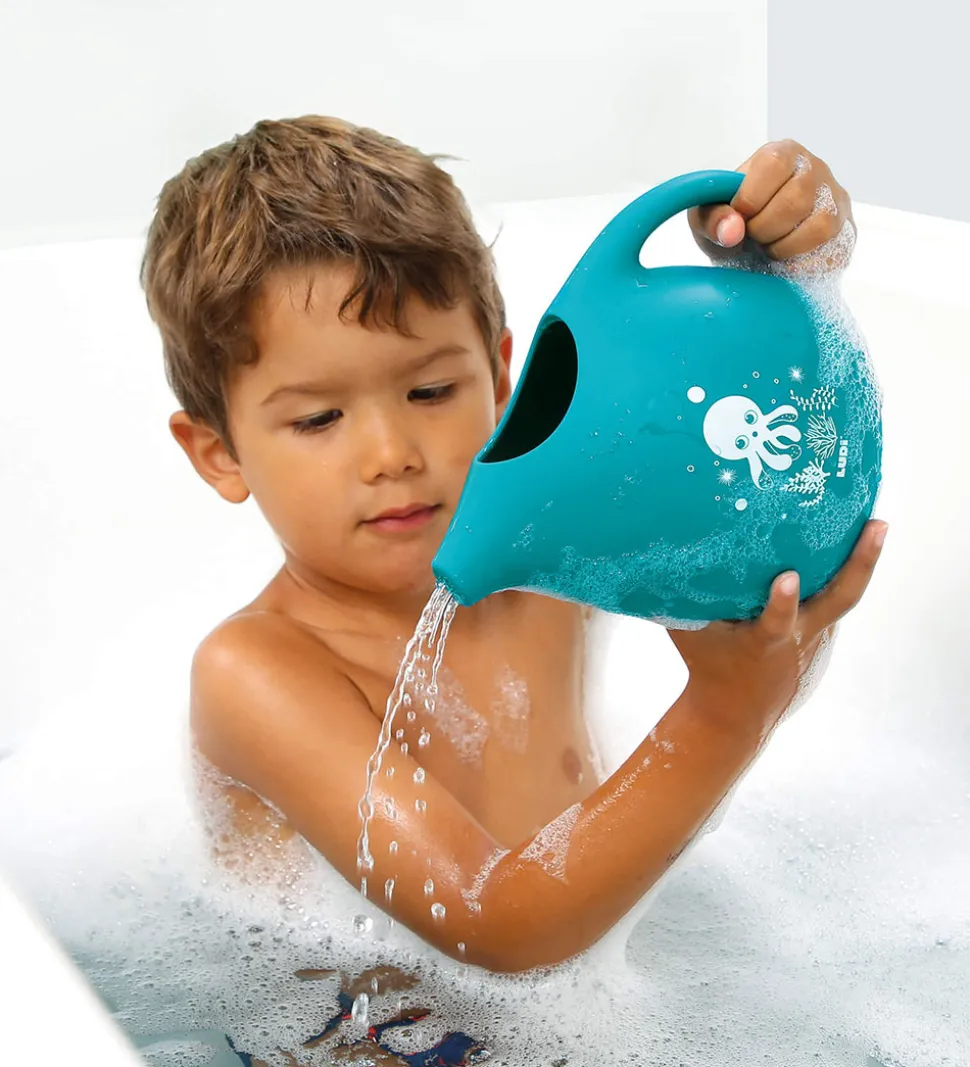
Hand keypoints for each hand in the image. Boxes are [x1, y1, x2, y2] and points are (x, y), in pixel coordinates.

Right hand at [667, 519, 887, 740]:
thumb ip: (680, 598)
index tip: (788, 577)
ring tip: (876, 521)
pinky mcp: (820, 630)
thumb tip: (657, 552)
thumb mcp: (688, 633)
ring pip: (845, 595)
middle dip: (861, 563)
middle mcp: (799, 636)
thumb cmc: (707, 663)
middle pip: (839, 600)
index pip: (776, 623)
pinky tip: (848, 535)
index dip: (782, 602)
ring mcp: (816, 634)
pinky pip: (833, 594)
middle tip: (878, 526)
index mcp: (764, 641)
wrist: (737, 712)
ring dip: (863, 560)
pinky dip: (842, 568)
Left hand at [687, 139, 854, 271]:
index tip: (738, 219)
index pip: (773, 163)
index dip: (750, 199)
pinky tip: (785, 262)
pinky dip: (801, 264)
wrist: (753, 254)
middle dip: (764, 229)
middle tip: (752, 238)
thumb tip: (732, 231)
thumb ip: (710, 218)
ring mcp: (836, 200)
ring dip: (784, 247)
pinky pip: (832, 251)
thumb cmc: (732, 227)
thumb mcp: (707, 220)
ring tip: (768, 249)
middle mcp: (815, 170)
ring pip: (820, 225)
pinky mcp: (846, 231)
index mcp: (781, 154)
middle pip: (796, 198)